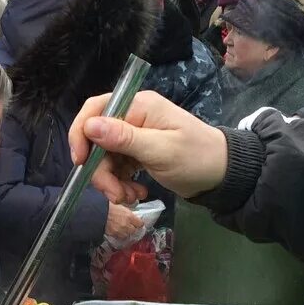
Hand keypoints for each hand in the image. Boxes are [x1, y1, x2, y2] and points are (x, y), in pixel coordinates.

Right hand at [68, 90, 228, 201]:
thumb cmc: (197, 158)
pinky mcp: (137, 152)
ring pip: (104, 157)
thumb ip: (124, 138)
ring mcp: (134, 135)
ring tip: (129, 199)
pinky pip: (116, 167)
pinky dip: (121, 183)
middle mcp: (133, 116)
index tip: (80, 162)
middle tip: (114, 196)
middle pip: (97, 140)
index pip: (95, 110)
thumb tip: (90, 125)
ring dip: (111, 181)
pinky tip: (135, 195)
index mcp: (138, 106)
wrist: (222, 175)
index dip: (81, 134)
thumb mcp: (161, 150)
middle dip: (100, 170)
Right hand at [104, 204, 143, 239]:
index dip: (138, 223)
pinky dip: (118, 235)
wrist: (98, 213)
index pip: (140, 223)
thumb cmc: (107, 207)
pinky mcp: (114, 235)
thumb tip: (129, 215)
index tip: (137, 223)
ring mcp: (120, 231)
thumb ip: (126, 212)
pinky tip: (116, 231)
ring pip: (126, 235)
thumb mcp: (120, 206)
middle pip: (134, 230)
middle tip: (129, 226)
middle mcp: (126, 225)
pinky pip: (119, 237)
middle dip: (132, 228)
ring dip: (125, 232)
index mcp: (129, 216)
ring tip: (122, 229)